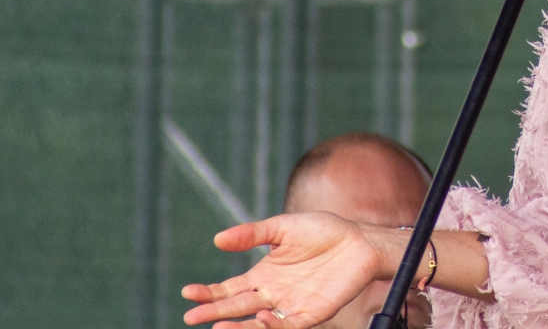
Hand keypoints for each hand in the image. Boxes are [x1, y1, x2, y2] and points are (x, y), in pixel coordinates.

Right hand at [181, 213, 384, 327]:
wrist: (360, 240)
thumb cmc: (323, 231)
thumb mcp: (283, 228)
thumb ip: (252, 234)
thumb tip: (217, 239)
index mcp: (264, 276)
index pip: (229, 290)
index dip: (209, 293)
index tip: (187, 292)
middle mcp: (273, 295)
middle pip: (238, 308)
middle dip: (214, 313)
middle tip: (191, 316)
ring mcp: (291, 306)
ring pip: (259, 324)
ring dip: (239, 327)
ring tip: (218, 325)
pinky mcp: (312, 314)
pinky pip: (290, 326)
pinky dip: (275, 326)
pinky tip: (263, 317)